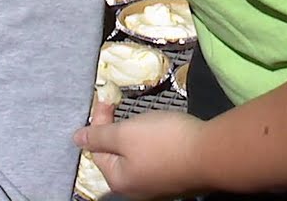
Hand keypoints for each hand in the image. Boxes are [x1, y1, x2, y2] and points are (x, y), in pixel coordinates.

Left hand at [74, 110, 209, 200]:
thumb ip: (99, 135)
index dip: (99, 120)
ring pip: (136, 156)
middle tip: (122, 105)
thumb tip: (75, 139)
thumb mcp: (125, 133)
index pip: (96, 149)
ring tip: (142, 119)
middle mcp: (135, 190)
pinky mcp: (175, 179)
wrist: (211, 154)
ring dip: (134, 135)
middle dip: (116, 129)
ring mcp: (157, 187)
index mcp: (118, 180)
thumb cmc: (162, 141)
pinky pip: (154, 160)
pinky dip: (151, 144)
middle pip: (115, 155)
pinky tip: (161, 133)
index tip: (108, 97)